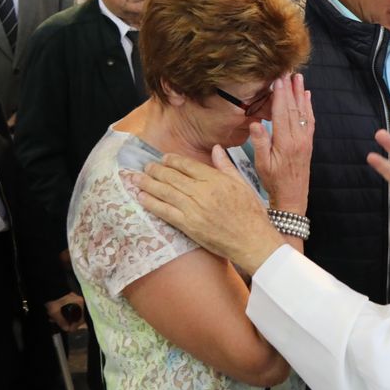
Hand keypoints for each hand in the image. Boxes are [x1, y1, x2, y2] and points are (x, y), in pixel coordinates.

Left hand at [45, 293, 85, 331]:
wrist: (48, 286)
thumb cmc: (54, 298)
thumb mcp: (55, 311)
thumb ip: (61, 321)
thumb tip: (67, 329)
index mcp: (79, 303)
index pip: (82, 317)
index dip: (76, 325)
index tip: (69, 329)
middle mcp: (79, 301)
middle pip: (77, 316)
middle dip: (69, 322)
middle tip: (62, 326)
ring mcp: (74, 300)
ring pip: (72, 312)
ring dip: (64, 318)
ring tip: (55, 320)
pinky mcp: (69, 299)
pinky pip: (69, 309)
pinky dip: (63, 313)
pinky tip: (55, 316)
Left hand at [138, 148, 283, 274]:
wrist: (252, 240)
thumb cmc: (250, 213)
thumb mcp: (242, 184)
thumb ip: (226, 166)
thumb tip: (215, 149)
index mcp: (216, 180)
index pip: (188, 165)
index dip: (173, 160)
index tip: (163, 158)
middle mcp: (202, 192)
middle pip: (173, 177)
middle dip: (156, 170)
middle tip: (145, 166)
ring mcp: (194, 209)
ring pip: (166, 192)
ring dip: (148, 184)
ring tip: (136, 179)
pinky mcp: (189, 226)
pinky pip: (166, 212)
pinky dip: (152, 204)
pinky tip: (142, 198)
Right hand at [250, 74, 312, 213]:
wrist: (293, 197)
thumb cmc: (274, 182)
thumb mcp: (262, 165)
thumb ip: (260, 142)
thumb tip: (256, 122)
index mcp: (285, 142)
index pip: (282, 112)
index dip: (280, 94)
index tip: (278, 79)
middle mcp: (298, 139)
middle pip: (293, 108)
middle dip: (290, 89)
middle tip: (288, 71)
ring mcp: (305, 140)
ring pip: (303, 112)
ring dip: (300, 94)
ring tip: (298, 78)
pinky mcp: (308, 143)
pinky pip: (309, 121)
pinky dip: (308, 107)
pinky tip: (307, 97)